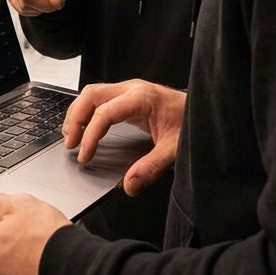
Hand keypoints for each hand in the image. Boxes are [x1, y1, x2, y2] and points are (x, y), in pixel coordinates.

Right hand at [63, 80, 185, 196]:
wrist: (204, 109)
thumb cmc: (191, 123)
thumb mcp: (174, 149)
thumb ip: (151, 168)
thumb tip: (129, 185)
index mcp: (142, 98)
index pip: (104, 113)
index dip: (91, 136)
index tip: (85, 156)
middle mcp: (132, 89)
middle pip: (91, 95)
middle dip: (76, 119)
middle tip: (71, 144)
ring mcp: (129, 90)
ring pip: (92, 94)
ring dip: (78, 114)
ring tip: (72, 137)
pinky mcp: (128, 95)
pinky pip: (100, 98)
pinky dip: (87, 112)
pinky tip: (85, 128)